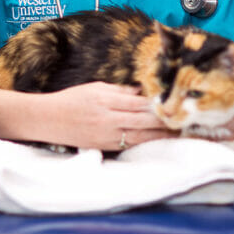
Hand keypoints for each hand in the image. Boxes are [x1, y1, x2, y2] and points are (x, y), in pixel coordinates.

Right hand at [42, 82, 174, 151]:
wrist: (47, 119)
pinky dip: (144, 143)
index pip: (139, 103)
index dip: (159, 104)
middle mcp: (108, 118)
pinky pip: (129, 145)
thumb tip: (141, 91)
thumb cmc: (71, 99)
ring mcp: (106, 135)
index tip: (176, 103)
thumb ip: (120, 90)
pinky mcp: (104, 146)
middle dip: (165, 121)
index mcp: (107, 100)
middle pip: (143, 120)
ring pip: (140, 136)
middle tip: (185, 119)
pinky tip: (157, 142)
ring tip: (178, 133)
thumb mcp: (95, 88)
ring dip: (160, 135)